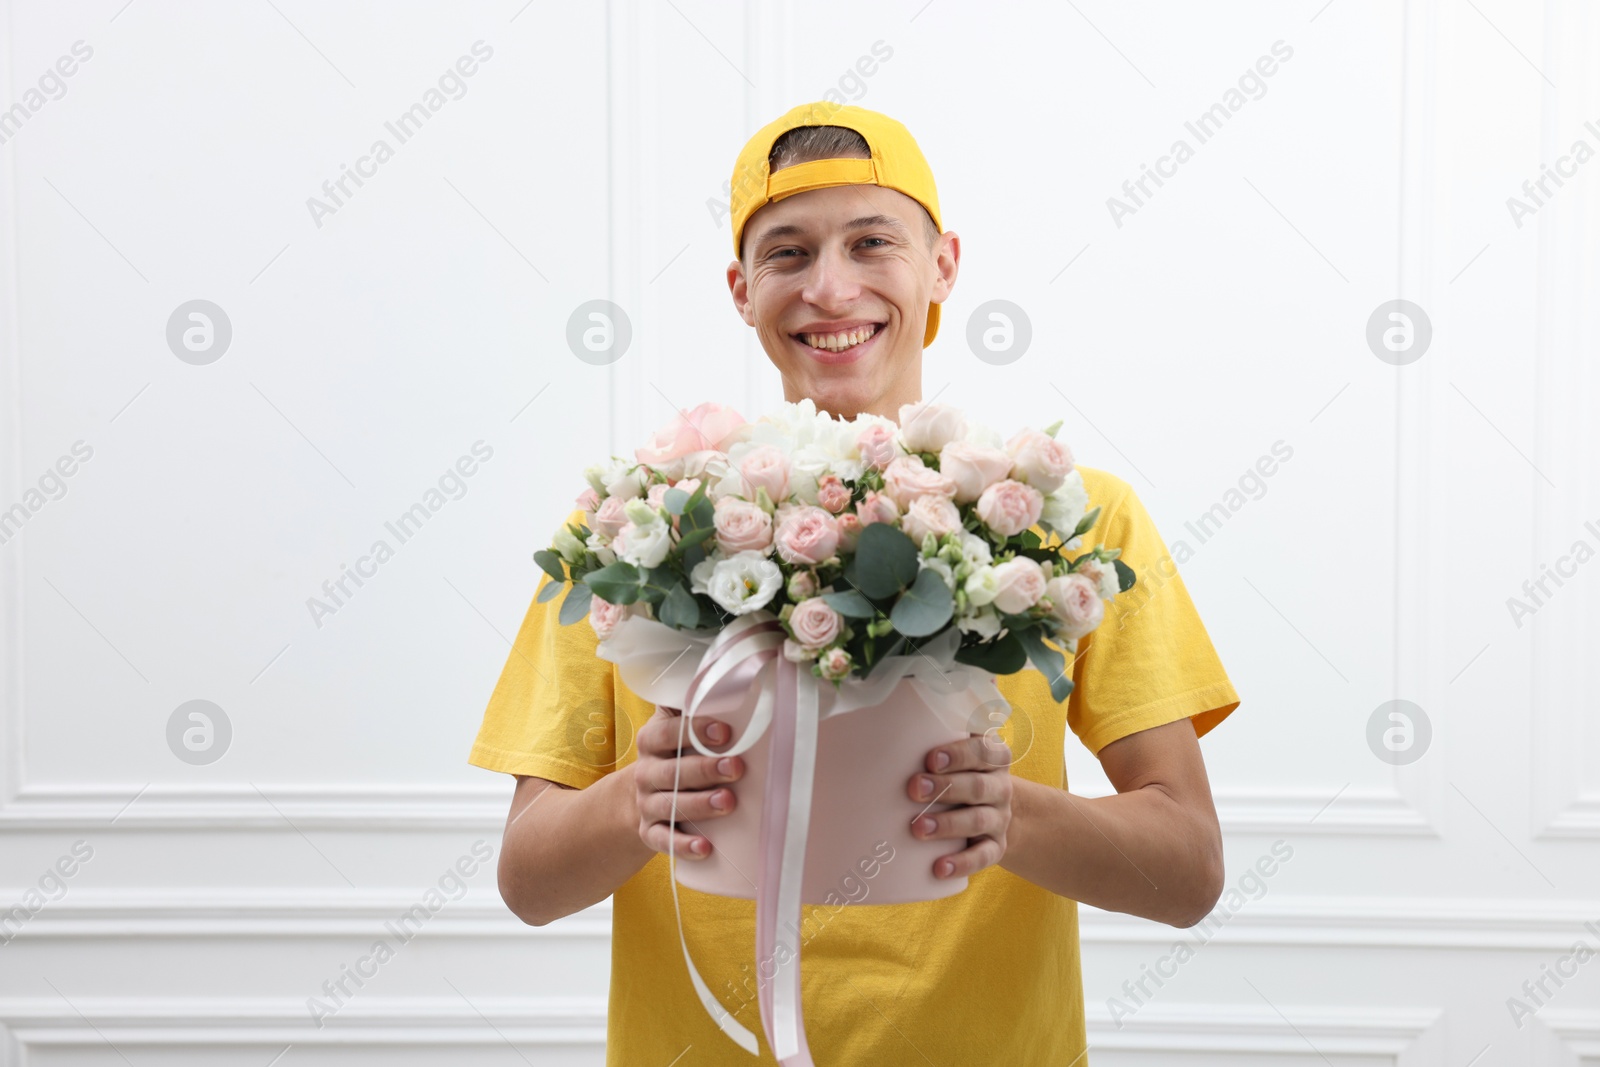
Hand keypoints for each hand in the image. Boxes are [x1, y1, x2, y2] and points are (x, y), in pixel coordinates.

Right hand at [633, 704, 743, 859]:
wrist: (639, 796)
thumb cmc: (673, 754)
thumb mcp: (673, 728)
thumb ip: (689, 707)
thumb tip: (723, 675)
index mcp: (651, 741)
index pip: (667, 734)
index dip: (694, 732)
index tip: (725, 732)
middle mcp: (646, 773)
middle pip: (671, 772)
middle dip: (705, 769)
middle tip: (737, 767)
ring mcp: (646, 804)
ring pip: (670, 806)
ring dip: (700, 805)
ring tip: (729, 802)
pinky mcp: (649, 832)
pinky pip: (663, 841)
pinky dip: (683, 846)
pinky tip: (705, 847)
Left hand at [906, 733, 1013, 878]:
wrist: (991, 812)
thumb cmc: (958, 775)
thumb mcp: (955, 757)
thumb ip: (930, 742)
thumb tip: (876, 736)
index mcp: (993, 758)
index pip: (984, 751)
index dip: (960, 755)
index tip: (931, 759)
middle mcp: (1000, 787)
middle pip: (979, 786)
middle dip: (946, 787)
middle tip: (913, 788)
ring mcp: (999, 819)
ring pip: (978, 821)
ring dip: (948, 824)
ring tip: (918, 828)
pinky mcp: (996, 847)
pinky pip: (983, 856)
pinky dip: (962, 862)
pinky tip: (939, 867)